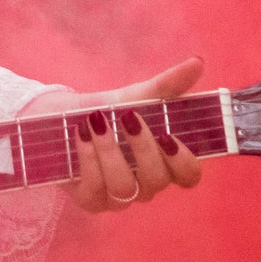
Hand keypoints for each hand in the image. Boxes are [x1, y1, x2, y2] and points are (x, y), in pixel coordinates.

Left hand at [24, 57, 205, 212]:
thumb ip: (168, 85)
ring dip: (110, 152)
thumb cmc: (109, 111)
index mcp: (164, 163)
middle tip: (128, 118)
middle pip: (157, 180)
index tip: (168, 134)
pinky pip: (94, 189)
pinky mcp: (90, 199)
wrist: (63, 116)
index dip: (184, 161)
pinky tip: (81, 134)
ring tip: (97, 121)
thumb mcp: (137, 96)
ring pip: (124, 187)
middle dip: (142, 149)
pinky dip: (88, 158)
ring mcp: (118, 196)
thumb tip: (197, 62)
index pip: (189, 175)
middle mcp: (145, 185)